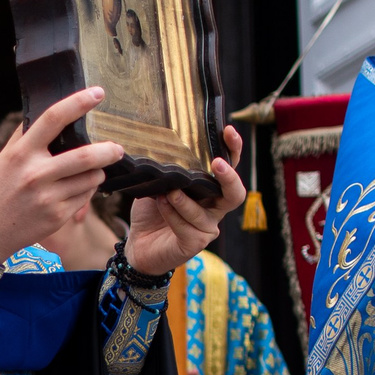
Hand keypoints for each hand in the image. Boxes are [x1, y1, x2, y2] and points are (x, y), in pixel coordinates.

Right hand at [0, 88, 124, 262]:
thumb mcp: (3, 160)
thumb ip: (24, 137)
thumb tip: (43, 112)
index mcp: (21, 154)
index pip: (53, 119)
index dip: (78, 102)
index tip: (97, 93)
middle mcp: (36, 174)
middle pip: (85, 156)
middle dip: (108, 150)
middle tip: (118, 148)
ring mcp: (48, 198)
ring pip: (90, 179)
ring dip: (98, 172)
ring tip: (96, 170)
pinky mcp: (57, 217)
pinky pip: (84, 198)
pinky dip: (88, 190)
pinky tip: (80, 189)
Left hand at [124, 125, 245, 278]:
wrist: (139, 243)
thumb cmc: (153, 211)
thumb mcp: (159, 183)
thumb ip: (167, 169)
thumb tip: (163, 145)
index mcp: (209, 189)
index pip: (229, 167)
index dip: (233, 149)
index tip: (228, 131)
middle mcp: (214, 208)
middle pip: (235, 194)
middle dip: (229, 177)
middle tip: (216, 164)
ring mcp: (206, 227)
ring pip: (204, 213)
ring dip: (185, 200)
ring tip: (168, 191)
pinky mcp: (194, 243)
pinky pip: (188, 227)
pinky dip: (173, 214)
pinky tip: (161, 203)